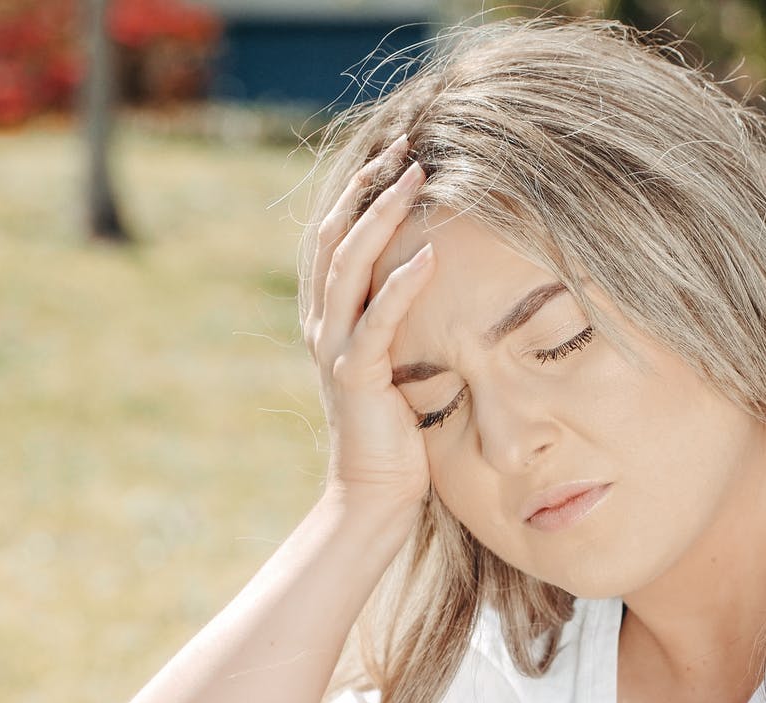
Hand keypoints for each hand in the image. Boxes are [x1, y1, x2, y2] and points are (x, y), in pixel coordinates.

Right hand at [302, 132, 437, 512]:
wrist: (375, 492)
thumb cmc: (399, 429)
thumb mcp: (401, 359)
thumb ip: (403, 319)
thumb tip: (442, 274)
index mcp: (330, 316)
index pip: (336, 236)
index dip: (361, 190)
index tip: (396, 153)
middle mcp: (323, 324)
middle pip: (336, 236)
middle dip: (369, 186)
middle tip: (406, 147)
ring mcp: (334, 347)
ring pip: (348, 266)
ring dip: (383, 218)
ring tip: (415, 179)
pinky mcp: (353, 375)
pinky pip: (378, 320)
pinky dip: (402, 284)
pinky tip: (430, 256)